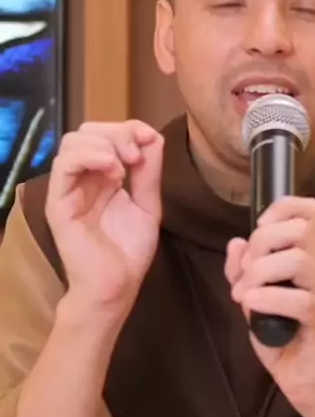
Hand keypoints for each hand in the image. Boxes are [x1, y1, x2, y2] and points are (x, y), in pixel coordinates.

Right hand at [46, 120, 162, 313]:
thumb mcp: (148, 205)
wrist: (116, 287)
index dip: (129, 128)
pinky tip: (112, 170)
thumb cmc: (129, 253)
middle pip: (87, 132)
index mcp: (102, 177)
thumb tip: (153, 137)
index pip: (106, 135)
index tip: (150, 138)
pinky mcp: (59, 203)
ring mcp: (69, 190)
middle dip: (117, 133)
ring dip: (104, 143)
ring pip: (72, 142)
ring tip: (124, 165)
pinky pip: (63, 166)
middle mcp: (83, 179)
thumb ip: (149, 173)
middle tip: (137, 154)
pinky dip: (88, 157)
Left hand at [225, 197, 314, 416]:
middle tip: (245, 273)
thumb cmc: (283, 339)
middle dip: (262, 244)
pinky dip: (268, 298)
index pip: (311, 211)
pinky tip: (251, 306)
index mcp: (314, 258)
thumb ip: (244, 271)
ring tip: (245, 293)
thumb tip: (236, 243)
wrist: (307, 383)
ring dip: (261, 272)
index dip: (282, 208)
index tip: (258, 228)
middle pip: (300, 229)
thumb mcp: (254, 299)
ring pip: (299, 260)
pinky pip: (299, 300)